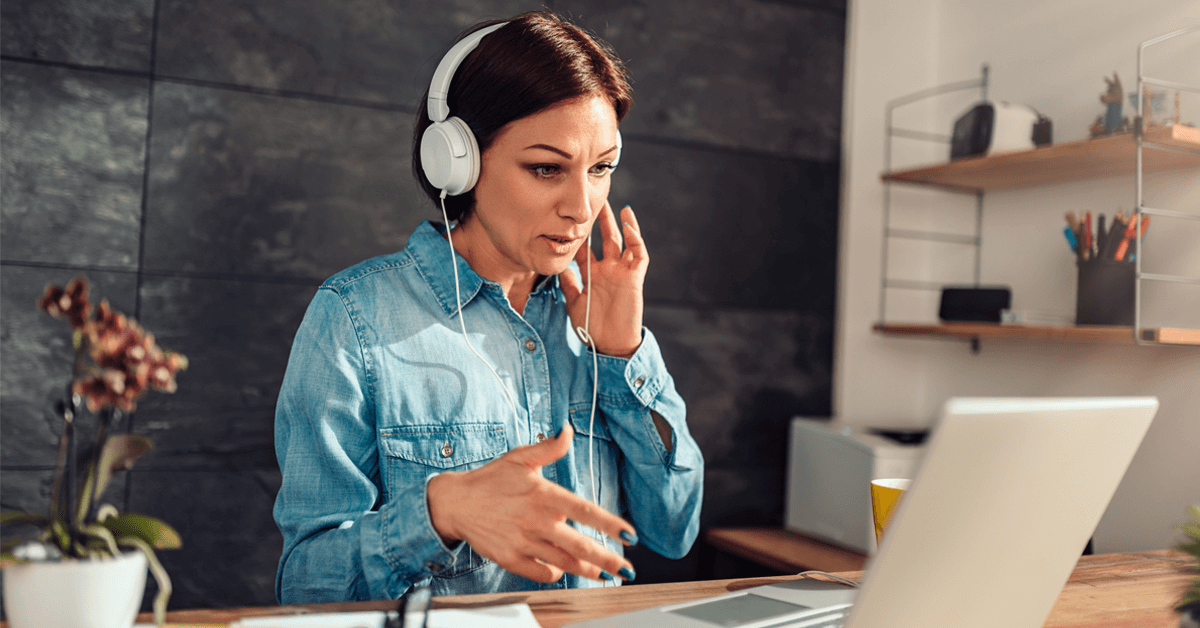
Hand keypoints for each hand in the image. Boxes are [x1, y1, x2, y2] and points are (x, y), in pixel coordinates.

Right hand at [426, 423, 636, 582]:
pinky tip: (564, 571)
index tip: (630, 536)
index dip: (610, 525)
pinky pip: (540, 572)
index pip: (585, 511)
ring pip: (564, 562)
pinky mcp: (510, 559)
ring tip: (606, 576)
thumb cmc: (490, 480)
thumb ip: (549, 448)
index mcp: (543, 495)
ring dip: (588, 572)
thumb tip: (568, 430)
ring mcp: (523, 542)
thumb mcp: (520, 458)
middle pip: (580, 545)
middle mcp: (536, 521)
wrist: (455, 503)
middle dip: (607, 560)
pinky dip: (555, 574)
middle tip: (626, 569)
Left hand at [560, 203, 646, 357]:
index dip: (579, 234)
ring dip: (621, 224)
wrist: (610, 345)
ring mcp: (622, 272)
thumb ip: (568, 284)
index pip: (585, 249)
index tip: (569, 218)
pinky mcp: (635, 278)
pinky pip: (639, 254)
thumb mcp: (574, 303)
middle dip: (601, 221)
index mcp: (592, 275)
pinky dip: (636, 239)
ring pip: (623, 242)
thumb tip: (559, 265)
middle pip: (605, 239)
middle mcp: (608, 270)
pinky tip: (629, 226)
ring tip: (617, 206)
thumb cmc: (592, 328)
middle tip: (596, 201)